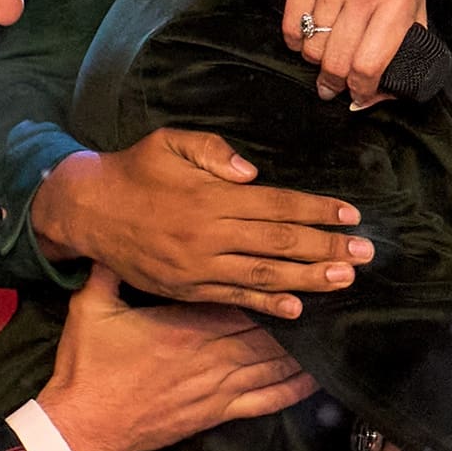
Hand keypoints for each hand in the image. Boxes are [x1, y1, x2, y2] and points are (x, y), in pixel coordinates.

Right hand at [31, 127, 370, 318]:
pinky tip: (297, 307)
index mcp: (209, 198)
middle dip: (326, 248)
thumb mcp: (168, 143)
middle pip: (279, 243)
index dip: (316, 211)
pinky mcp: (187, 291)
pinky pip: (234, 300)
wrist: (86, 212)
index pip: (276, 206)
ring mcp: (198, 269)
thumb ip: (210, 151)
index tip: (350, 215)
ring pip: (263, 275)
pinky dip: (267, 304)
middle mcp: (207, 237)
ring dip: (309, 278)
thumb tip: (251, 171)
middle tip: (365, 253)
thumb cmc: (133, 171)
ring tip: (346, 279)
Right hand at [33, 274, 317, 450]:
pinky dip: (295, 389)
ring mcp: (218, 387)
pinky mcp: (217, 413)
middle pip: (269, 327)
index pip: (243, 297)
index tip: (303, 265)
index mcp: (186, 325)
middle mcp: (211, 354)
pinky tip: (319, 378)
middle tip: (336, 291)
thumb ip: (107, 272)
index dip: (275, 282)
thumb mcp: (90, 309)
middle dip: (303, 310)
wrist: (82, 426)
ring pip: (275, 361)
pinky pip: (266, 400)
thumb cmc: (87, 368)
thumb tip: (113, 241)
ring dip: (308, 345)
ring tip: (340, 328)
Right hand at [280, 0, 422, 106]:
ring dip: (316, 59)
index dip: (360, 89)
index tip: (357, 93)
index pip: (370, 63)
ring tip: (325, 53)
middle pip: (337, 60)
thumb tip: (375, 97)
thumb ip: (406, 48)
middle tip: (333, 86)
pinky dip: (297, 39)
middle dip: (334, 82)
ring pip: (313, 46)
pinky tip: (309, 35)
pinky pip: (292, 26)